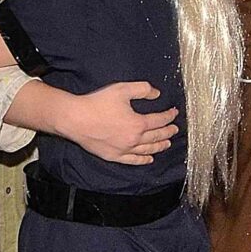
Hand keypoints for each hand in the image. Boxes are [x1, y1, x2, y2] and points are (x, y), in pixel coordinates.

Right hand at [57, 81, 180, 164]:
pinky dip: (143, 160)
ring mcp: (123, 150)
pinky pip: (132, 161)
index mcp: (138, 123)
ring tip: (167, 143)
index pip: (159, 121)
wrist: (76, 119)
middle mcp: (133, 139)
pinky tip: (149, 159)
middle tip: (175, 129)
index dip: (169, 116)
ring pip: (147, 150)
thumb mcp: (123, 89)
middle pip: (156, 137)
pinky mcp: (113, 156)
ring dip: (159, 146)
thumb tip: (156, 94)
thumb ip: (143, 90)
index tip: (173, 113)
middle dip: (167, 132)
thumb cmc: (98, 103)